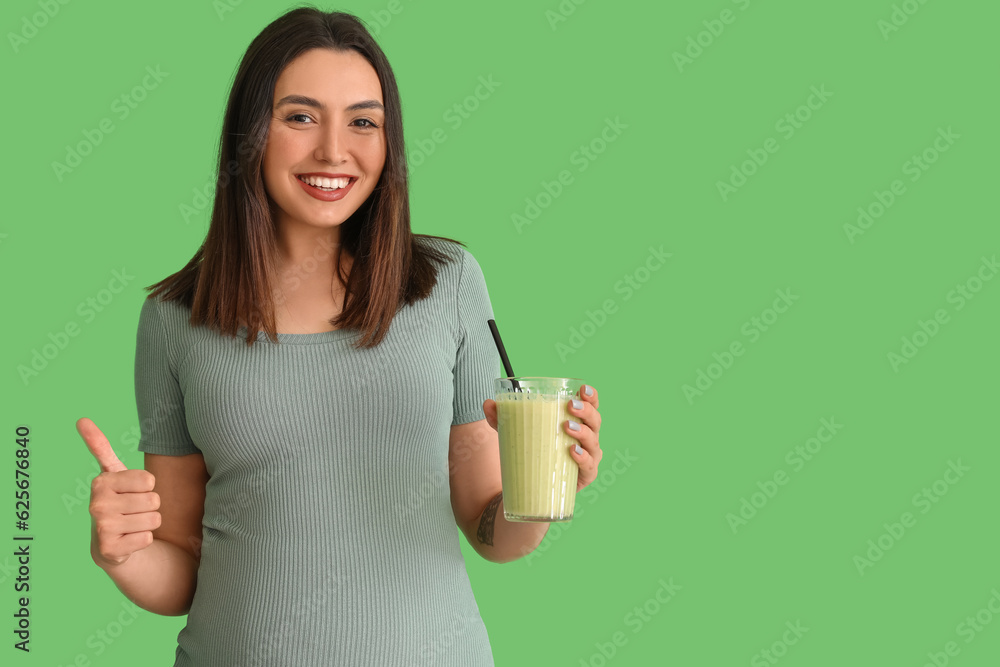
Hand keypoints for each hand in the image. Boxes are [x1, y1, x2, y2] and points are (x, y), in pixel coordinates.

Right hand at [77, 418, 160, 568]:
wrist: (109, 542)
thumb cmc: (118, 500)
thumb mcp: (112, 472)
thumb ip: (100, 446)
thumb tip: (81, 419)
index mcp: (101, 482)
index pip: (149, 479)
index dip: (147, 487)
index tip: (131, 491)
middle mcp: (97, 504)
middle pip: (153, 500)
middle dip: (150, 506)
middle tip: (133, 510)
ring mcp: (102, 528)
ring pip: (154, 519)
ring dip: (148, 523)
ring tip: (131, 524)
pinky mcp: (110, 550)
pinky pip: (148, 538)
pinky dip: (144, 539)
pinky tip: (129, 539)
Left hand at [483, 383, 602, 491]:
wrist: (534, 487)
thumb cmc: (534, 452)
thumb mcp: (517, 433)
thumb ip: (502, 419)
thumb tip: (488, 404)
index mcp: (577, 422)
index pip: (590, 405)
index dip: (591, 396)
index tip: (582, 389)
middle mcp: (587, 438)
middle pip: (595, 421)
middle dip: (586, 411)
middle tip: (571, 406)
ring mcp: (588, 457)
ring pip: (593, 442)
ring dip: (583, 433)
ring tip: (567, 427)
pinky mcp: (584, 476)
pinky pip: (589, 467)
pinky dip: (583, 458)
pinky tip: (573, 452)